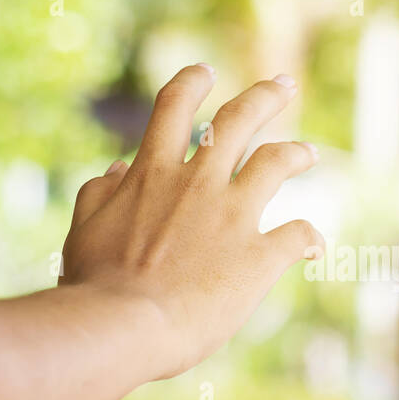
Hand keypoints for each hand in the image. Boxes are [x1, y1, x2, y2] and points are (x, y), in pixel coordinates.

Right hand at [59, 64, 323, 378]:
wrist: (122, 327)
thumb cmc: (93, 286)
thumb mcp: (85, 230)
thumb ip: (100, 193)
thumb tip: (117, 168)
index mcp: (152, 173)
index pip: (174, 107)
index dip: (192, 83)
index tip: (205, 72)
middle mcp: (198, 183)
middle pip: (238, 119)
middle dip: (264, 95)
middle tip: (284, 84)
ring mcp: (233, 216)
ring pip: (277, 162)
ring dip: (296, 153)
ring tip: (309, 154)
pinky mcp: (260, 256)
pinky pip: (298, 235)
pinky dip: (309, 239)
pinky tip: (312, 248)